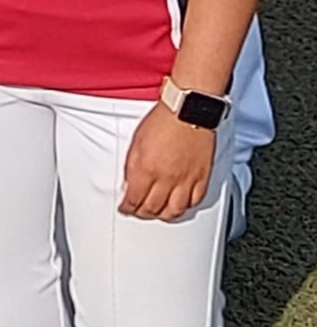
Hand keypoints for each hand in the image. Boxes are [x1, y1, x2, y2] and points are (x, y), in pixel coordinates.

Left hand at [119, 103, 215, 220]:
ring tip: (157, 214)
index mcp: (146, 170)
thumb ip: (132, 167)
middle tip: (138, 212)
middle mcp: (167, 179)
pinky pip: (195, 201)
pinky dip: (186, 207)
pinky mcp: (202, 177)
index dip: (127, 207)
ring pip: (175, 210)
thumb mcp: (136, 143)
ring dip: (163, 215)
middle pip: (153, 208)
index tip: (125, 208)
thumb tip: (129, 183)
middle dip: (142, 213)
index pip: (134, 200)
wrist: (187, 111)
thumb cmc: (162, 121)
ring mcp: (186, 180)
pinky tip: (180, 206)